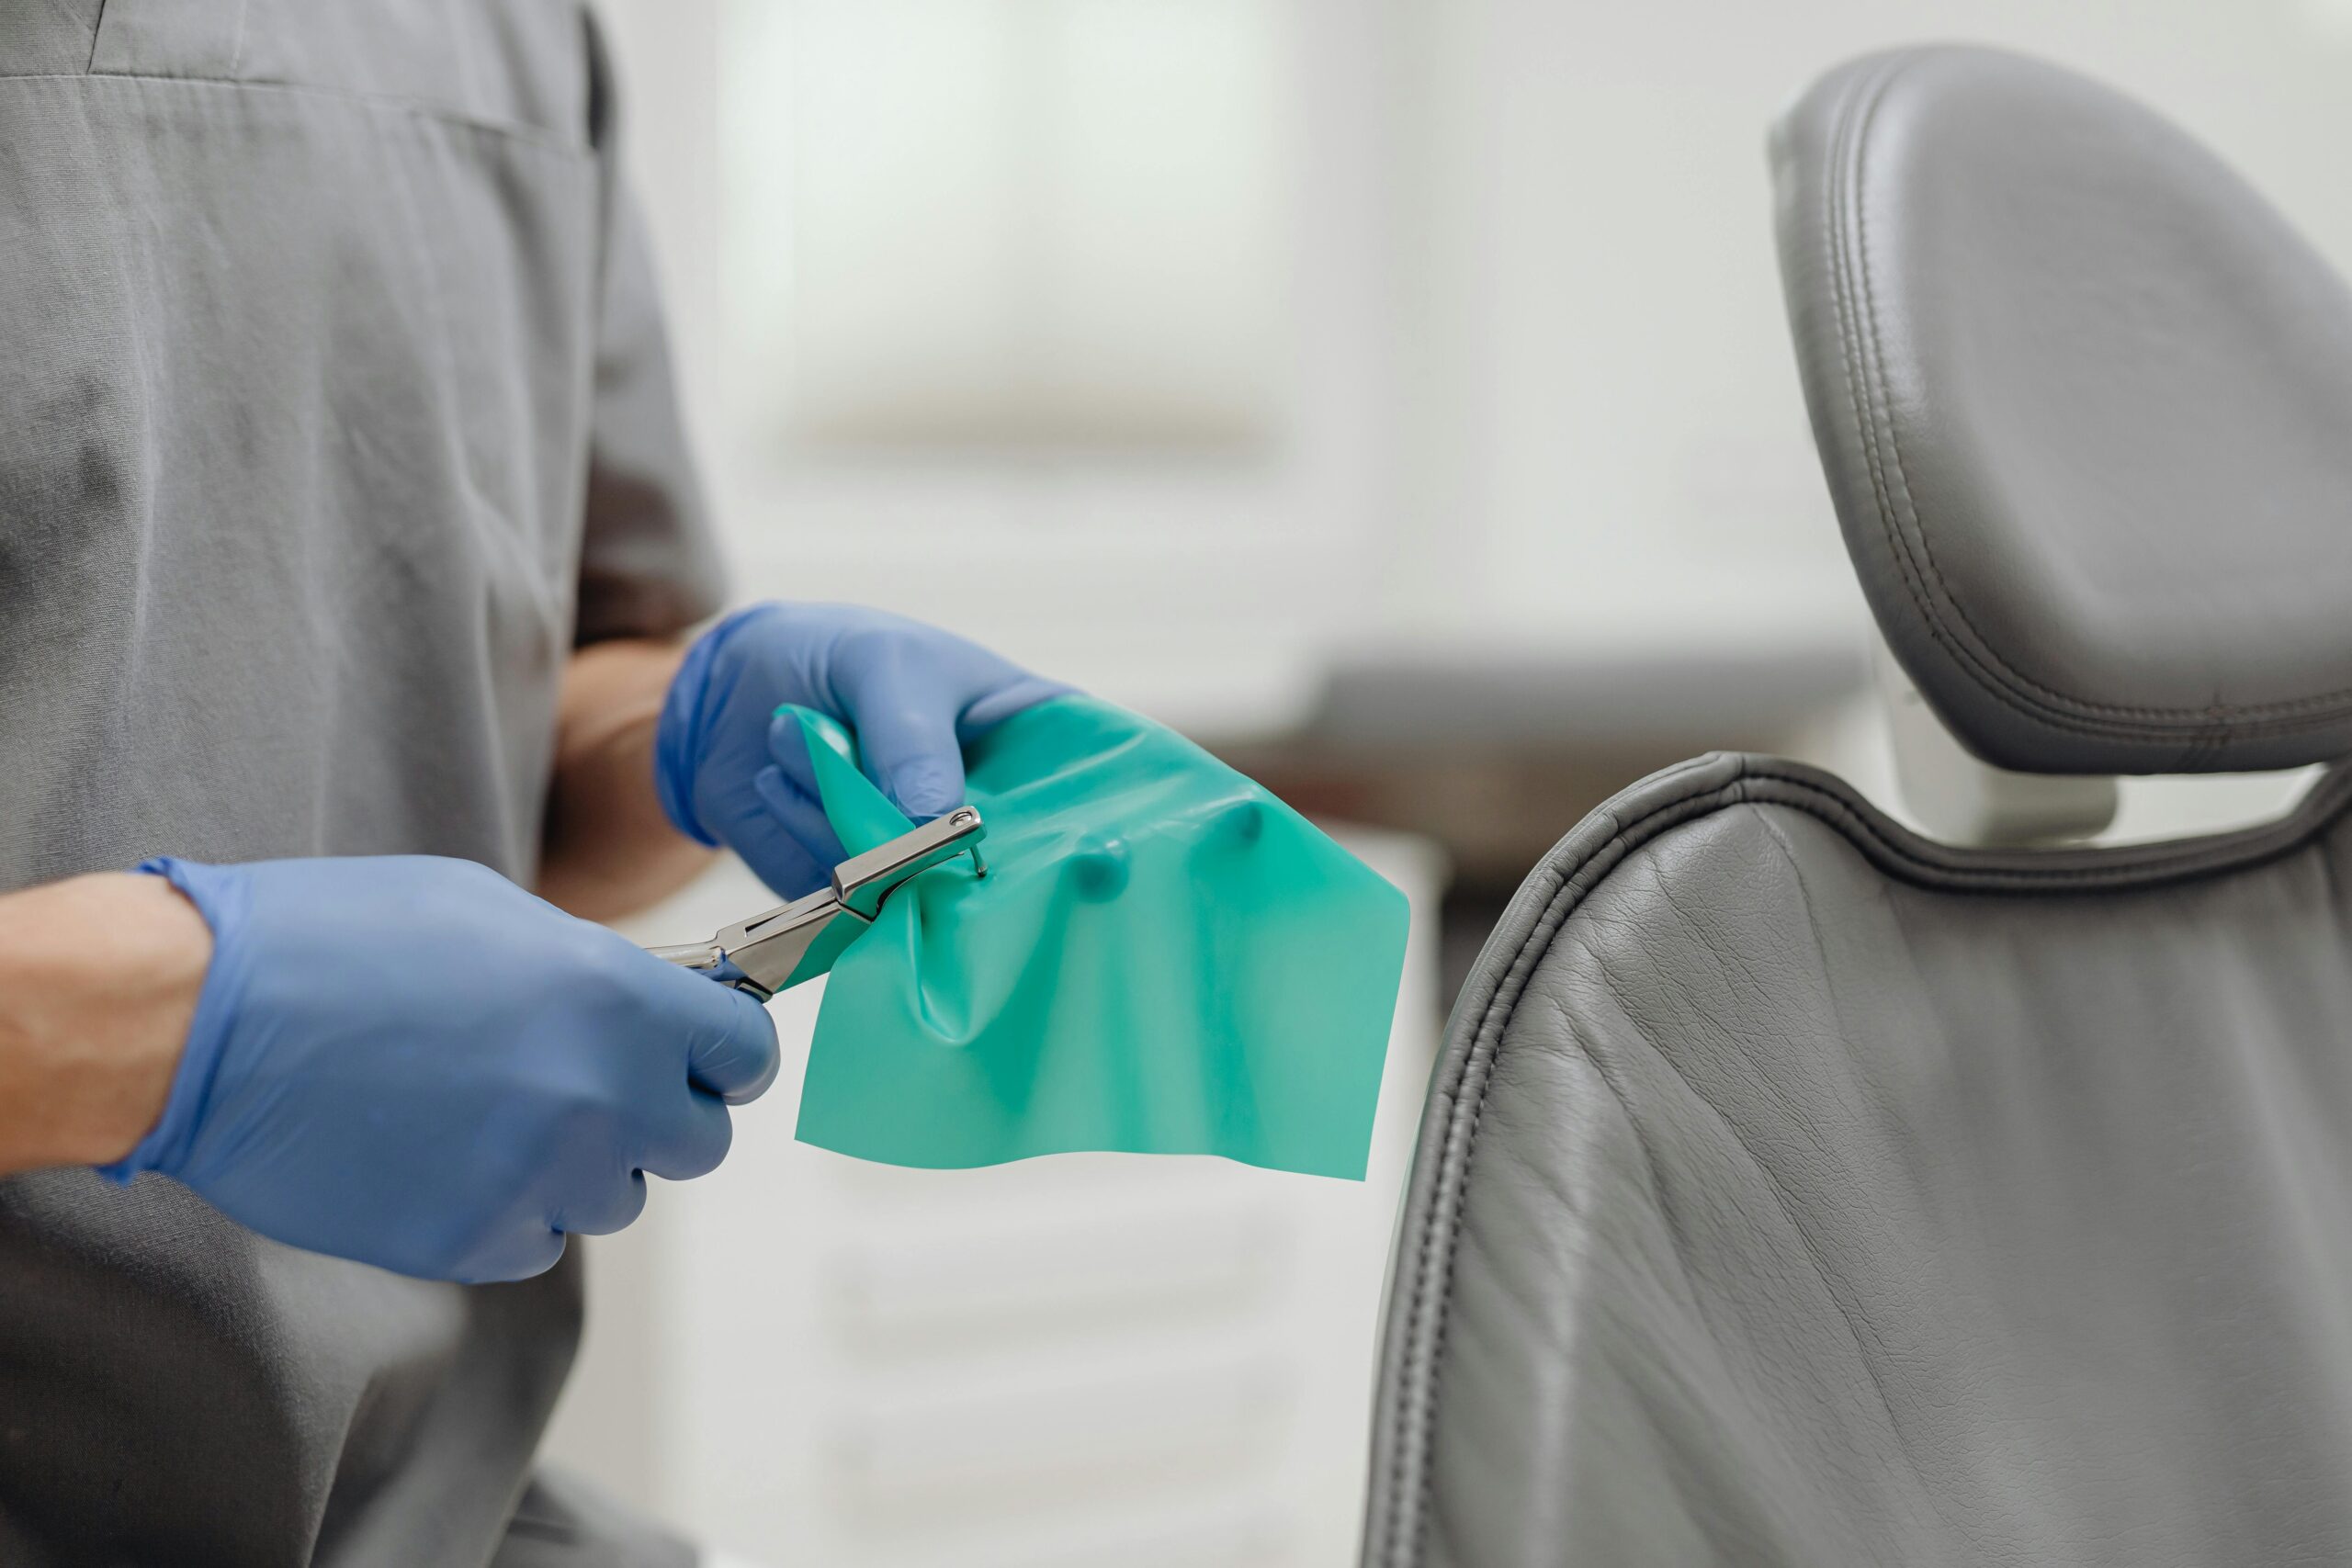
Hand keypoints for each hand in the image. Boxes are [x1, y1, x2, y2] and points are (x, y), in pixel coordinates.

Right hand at [105, 855, 779, 1282]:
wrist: (203, 1022)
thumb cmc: (335, 940)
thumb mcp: (494, 911)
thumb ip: (594, 970)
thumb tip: (646, 1007)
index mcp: (617, 1000)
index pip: (746, 1053)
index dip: (728, 1052)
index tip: (706, 1053)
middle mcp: (601, 1096)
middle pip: (698, 1141)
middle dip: (658, 1113)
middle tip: (589, 1081)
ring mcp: (542, 1178)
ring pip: (619, 1195)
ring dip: (581, 1162)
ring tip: (488, 1108)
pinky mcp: (475, 1242)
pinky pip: (540, 1238)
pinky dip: (512, 1209)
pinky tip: (446, 1154)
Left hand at [654, 602, 1066, 897]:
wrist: (730, 689)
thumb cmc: (836, 654)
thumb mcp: (884, 665)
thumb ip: (910, 738)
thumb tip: (934, 823)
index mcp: (1040, 744)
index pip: (1105, 797)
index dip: (1108, 834)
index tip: (1106, 861)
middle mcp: (1000, 817)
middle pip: (1025, 875)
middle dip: (962, 860)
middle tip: (903, 827)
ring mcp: (936, 864)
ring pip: (917, 882)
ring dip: (837, 812)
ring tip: (799, 733)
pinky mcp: (869, 899)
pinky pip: (849, 897)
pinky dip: (804, 836)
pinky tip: (782, 780)